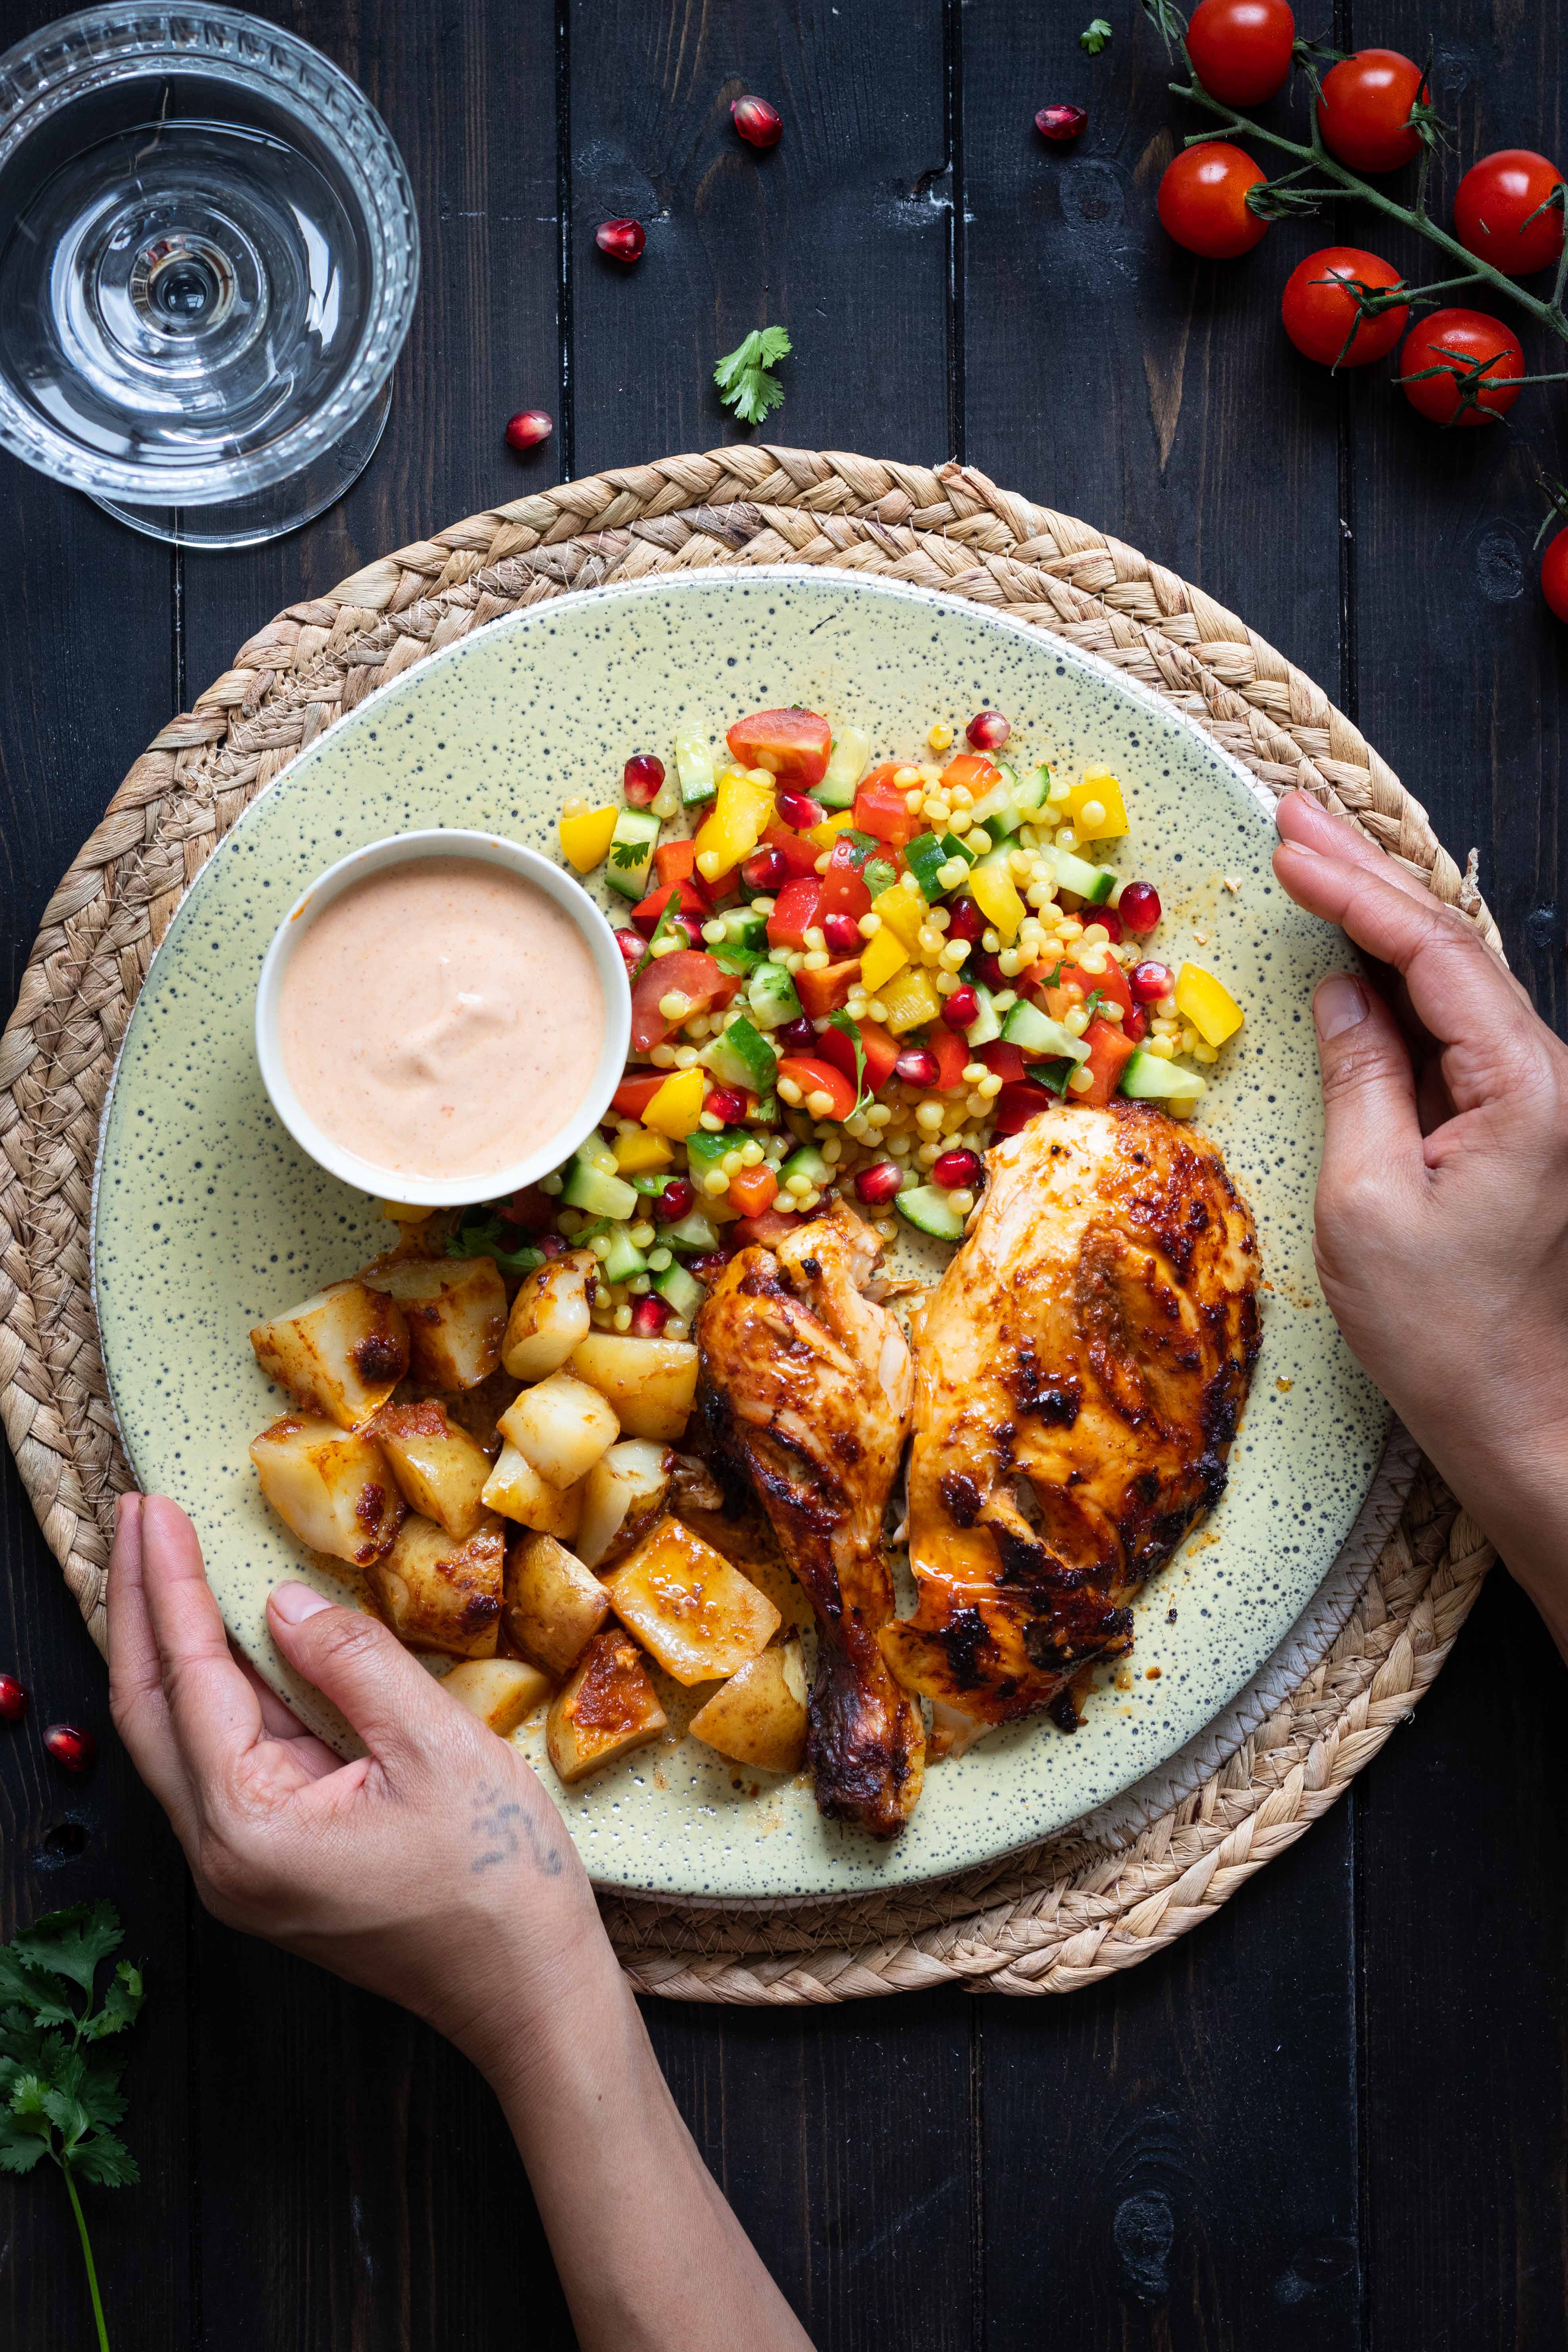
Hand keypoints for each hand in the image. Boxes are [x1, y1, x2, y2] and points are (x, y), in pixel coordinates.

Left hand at [107, 1491, 606, 2074]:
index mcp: (249, 1829)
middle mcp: (222, 1855)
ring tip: (161, 1559)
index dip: (168, 1585)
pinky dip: (213, 1688)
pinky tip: (221, 1639)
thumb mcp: (438, 1747)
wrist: (528, 1991)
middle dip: (137, 1606)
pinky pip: (221, 1758)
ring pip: (177, 1735)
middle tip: (135, 1516)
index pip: (188, 1679)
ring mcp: (241, 1866)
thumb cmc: (498, 1880)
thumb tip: (283, 1600)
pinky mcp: (271, 1864)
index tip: (152, 1508)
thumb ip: (353, 1665)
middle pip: (148, 1709)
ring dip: (167, 1644)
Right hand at [1273, 791, 1567, 1648]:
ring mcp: (1539, 1100)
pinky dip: (1400, 982)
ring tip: (1313, 862)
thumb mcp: (1367, 1202)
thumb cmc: (1446, 1333)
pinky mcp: (1518, 1125)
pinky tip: (1357, 955)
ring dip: (1382, 920)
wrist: (1524, 1417)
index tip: (1290, 842)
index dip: (1357, 889)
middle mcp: (1549, 1078)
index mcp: (1526, 1087)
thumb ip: (1358, 1082)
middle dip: (1367, 877)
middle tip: (1292, 818)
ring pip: (1454, 980)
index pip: (1433, 953)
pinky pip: (1456, 1029)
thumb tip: (1339, 996)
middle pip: (1451, 947)